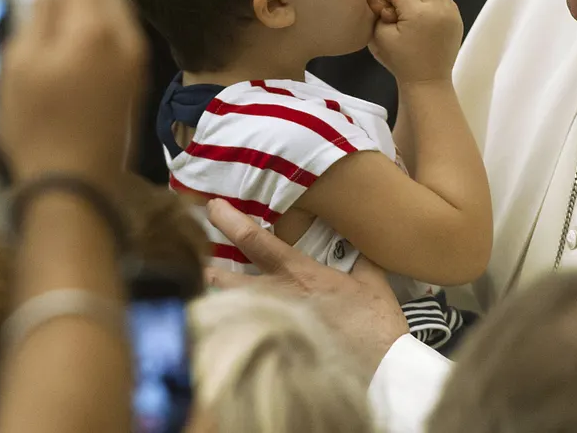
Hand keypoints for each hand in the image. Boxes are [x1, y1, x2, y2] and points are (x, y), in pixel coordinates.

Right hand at [0, 0, 146, 185]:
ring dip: (81, 6)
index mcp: (93, 26)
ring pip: (112, 8)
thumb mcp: (18, 63)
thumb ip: (35, 12)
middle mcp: (125, 36)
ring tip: (46, 29)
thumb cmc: (37, 129)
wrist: (75, 185)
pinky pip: (118, 36)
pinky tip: (66, 55)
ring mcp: (136, 59)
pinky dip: (94, 31)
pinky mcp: (137, 78)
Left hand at [204, 199, 409, 372]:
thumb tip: (354, 246)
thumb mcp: (373, 283)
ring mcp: (273, 326)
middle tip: (197, 260)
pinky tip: (226, 331)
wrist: (379, 369)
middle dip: (208, 268)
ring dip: (217, 299)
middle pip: (227, 279)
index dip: (230, 221)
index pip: (255, 240)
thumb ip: (360, 260)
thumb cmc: (376, 325)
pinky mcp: (275, 352)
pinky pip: (244, 337)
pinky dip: (232, 330)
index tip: (214, 207)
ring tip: (206, 292)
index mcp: (300, 274)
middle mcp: (278, 297)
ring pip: (230, 309)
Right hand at [367, 0, 462, 84]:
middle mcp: (438, 8)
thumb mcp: (381, 35)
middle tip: (395, 2)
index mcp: (418, 13)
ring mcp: (451, 13)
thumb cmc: (400, 61)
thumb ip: (380, 9)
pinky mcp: (457, 19)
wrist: (427, 80)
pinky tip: (424, 9)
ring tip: (410, 5)